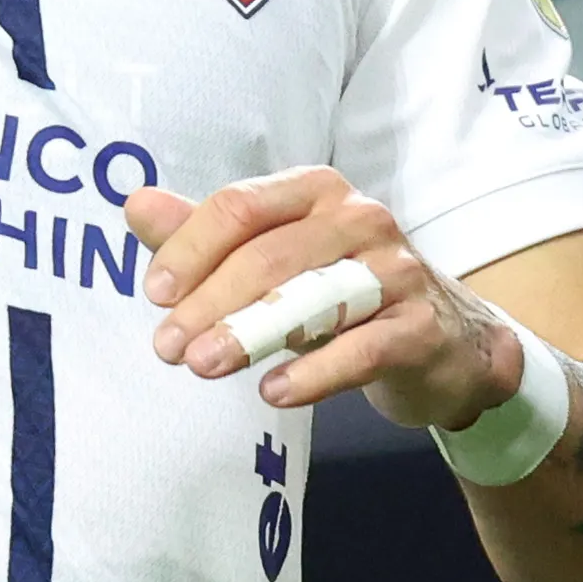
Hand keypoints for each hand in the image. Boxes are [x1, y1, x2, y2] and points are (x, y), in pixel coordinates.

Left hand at [128, 168, 520, 430]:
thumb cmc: (343, 291)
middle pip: (269, 255)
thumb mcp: (275, 256)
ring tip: (203, 365)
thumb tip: (136, 204)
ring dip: (250, 334)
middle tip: (168, 347)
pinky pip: (363, 347)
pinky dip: (315, 372)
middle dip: (209, 301)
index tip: (154, 293)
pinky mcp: (422, 326)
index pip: (240, 208)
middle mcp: (360, 218)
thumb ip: (207, 232)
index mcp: (315, 190)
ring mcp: (396, 271)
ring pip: (313, 298)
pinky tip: (273, 391)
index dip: (190, 248)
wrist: (446, 342)